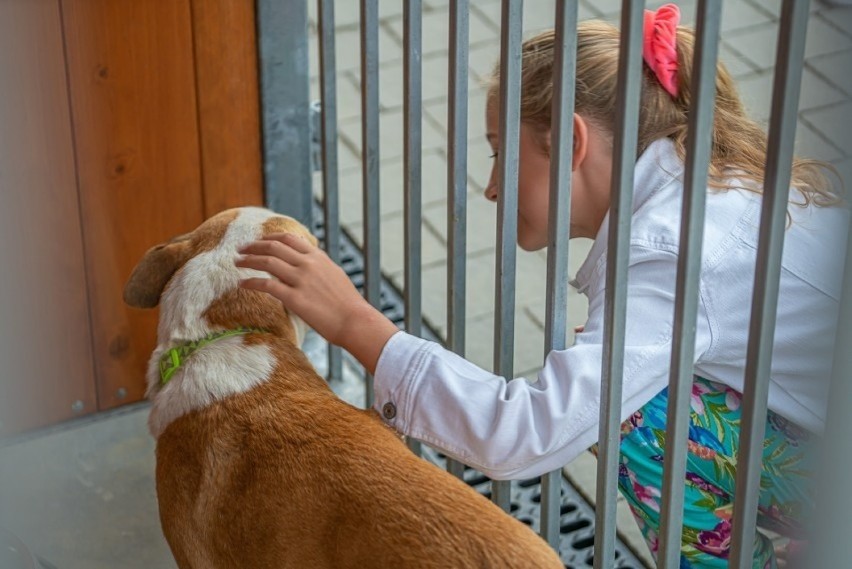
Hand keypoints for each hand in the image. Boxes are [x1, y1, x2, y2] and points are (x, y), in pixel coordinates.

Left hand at [235, 233, 397, 372]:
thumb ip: (319, 267)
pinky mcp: (295, 298)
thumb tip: (307, 264)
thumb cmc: (348, 304)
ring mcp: (301, 280)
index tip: (258, 241)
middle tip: (241, 249)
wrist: (355, 321)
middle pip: (274, 247)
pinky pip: (267, 285)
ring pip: (267, 262)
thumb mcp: (335, 276)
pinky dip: (252, 282)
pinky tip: (242, 284)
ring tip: (237, 262)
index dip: (270, 238)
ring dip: (248, 260)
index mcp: (318, 257)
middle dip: (254, 246)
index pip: (289, 239)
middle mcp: (308, 264)